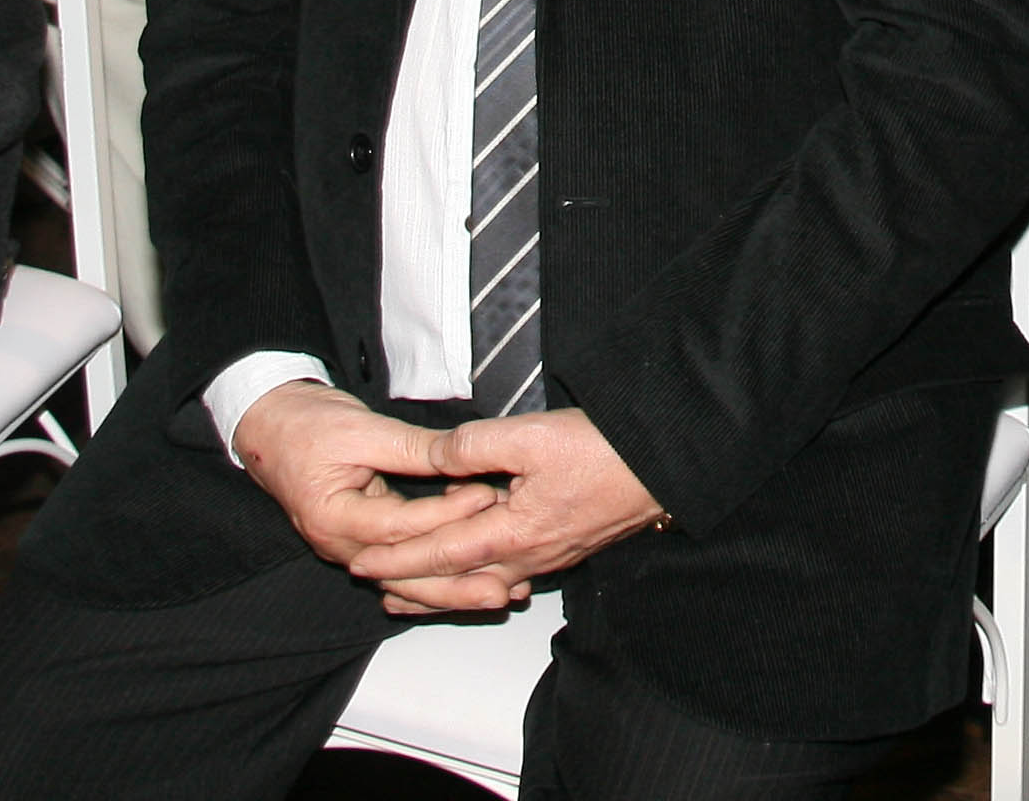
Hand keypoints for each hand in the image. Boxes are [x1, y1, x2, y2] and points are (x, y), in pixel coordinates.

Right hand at [229, 384, 513, 610]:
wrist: (270, 428)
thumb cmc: (308, 425)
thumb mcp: (361, 427)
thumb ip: (413, 448)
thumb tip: (461, 456)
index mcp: (332, 516)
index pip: (399, 526)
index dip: (445, 516)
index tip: (486, 500)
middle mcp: (338, 545)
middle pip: (404, 573)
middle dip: (457, 583)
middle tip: (506, 584)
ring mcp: (350, 550)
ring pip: (406, 581)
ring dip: (453, 591)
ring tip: (501, 594)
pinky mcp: (363, 545)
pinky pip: (402, 570)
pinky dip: (436, 579)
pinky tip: (471, 588)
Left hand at [342, 406, 668, 612]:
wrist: (666, 467)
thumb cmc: (605, 452)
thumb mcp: (532, 435)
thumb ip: (474, 446)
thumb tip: (435, 455)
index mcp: (514, 532)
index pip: (441, 553)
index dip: (398, 559)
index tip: (362, 563)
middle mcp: (530, 556)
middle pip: (459, 580)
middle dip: (414, 587)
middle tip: (376, 589)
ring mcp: (551, 556)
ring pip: (485, 579)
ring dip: (445, 587)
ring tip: (414, 593)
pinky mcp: (568, 547)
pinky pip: (513, 572)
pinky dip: (482, 577)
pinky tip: (482, 575)